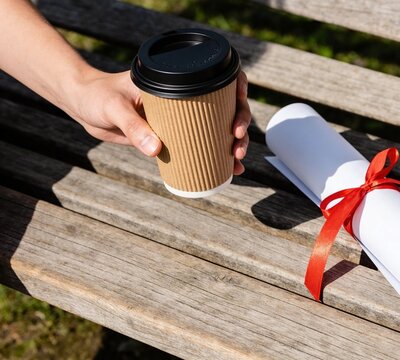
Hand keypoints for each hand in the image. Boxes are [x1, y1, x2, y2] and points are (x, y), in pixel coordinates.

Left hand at [65, 69, 250, 174]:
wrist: (82, 105)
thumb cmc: (97, 96)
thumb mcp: (114, 108)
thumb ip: (133, 127)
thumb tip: (155, 150)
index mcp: (177, 79)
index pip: (219, 78)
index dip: (238, 91)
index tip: (239, 109)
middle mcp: (185, 95)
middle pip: (227, 106)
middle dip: (240, 125)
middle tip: (237, 145)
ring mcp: (181, 115)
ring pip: (218, 127)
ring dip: (234, 145)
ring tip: (238, 163)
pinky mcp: (172, 134)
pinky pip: (200, 144)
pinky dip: (216, 157)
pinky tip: (229, 171)